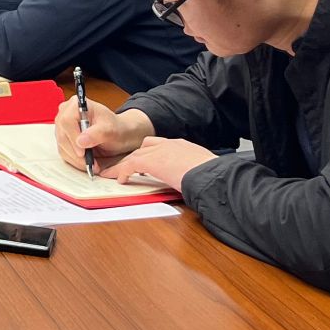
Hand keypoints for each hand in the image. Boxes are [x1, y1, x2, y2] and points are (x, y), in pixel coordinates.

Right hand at [54, 98, 152, 172]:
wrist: (118, 134)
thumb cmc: (115, 128)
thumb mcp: (111, 129)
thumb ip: (97, 133)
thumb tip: (81, 141)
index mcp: (77, 104)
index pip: (67, 121)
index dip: (73, 137)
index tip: (82, 152)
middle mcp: (66, 113)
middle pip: (62, 135)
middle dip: (76, 153)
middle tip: (90, 162)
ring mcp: (63, 126)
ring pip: (62, 146)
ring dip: (76, 159)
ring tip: (92, 164)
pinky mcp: (63, 138)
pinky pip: (64, 152)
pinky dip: (75, 160)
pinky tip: (86, 162)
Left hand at [101, 135, 217, 191]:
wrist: (213, 175)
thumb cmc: (214, 177)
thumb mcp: (203, 172)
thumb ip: (195, 174)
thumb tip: (197, 185)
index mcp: (183, 146)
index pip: (161, 145)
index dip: (152, 154)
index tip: (147, 163)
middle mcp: (170, 144)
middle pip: (145, 147)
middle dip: (135, 158)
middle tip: (127, 168)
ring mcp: (160, 151)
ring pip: (135, 155)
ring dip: (124, 165)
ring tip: (115, 174)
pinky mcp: (151, 161)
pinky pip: (130, 164)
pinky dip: (122, 171)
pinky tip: (120, 180)